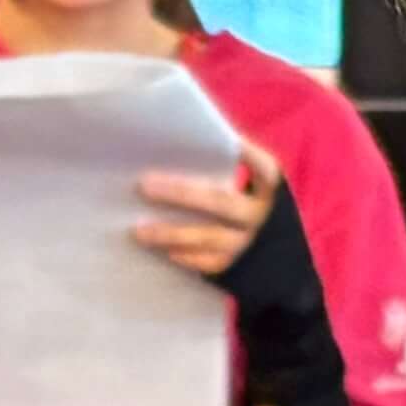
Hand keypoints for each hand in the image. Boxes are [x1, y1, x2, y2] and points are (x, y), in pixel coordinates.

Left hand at [132, 143, 281, 281]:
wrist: (265, 249)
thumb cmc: (239, 200)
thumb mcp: (244, 182)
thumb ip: (220, 164)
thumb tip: (177, 141)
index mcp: (267, 187)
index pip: (262, 167)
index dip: (246, 153)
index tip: (225, 141)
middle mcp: (259, 214)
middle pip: (220, 202)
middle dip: (181, 193)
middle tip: (144, 185)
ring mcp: (247, 241)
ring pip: (209, 237)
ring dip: (171, 233)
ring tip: (139, 229)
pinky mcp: (234, 265)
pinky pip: (207, 262)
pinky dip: (183, 256)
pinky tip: (160, 249)